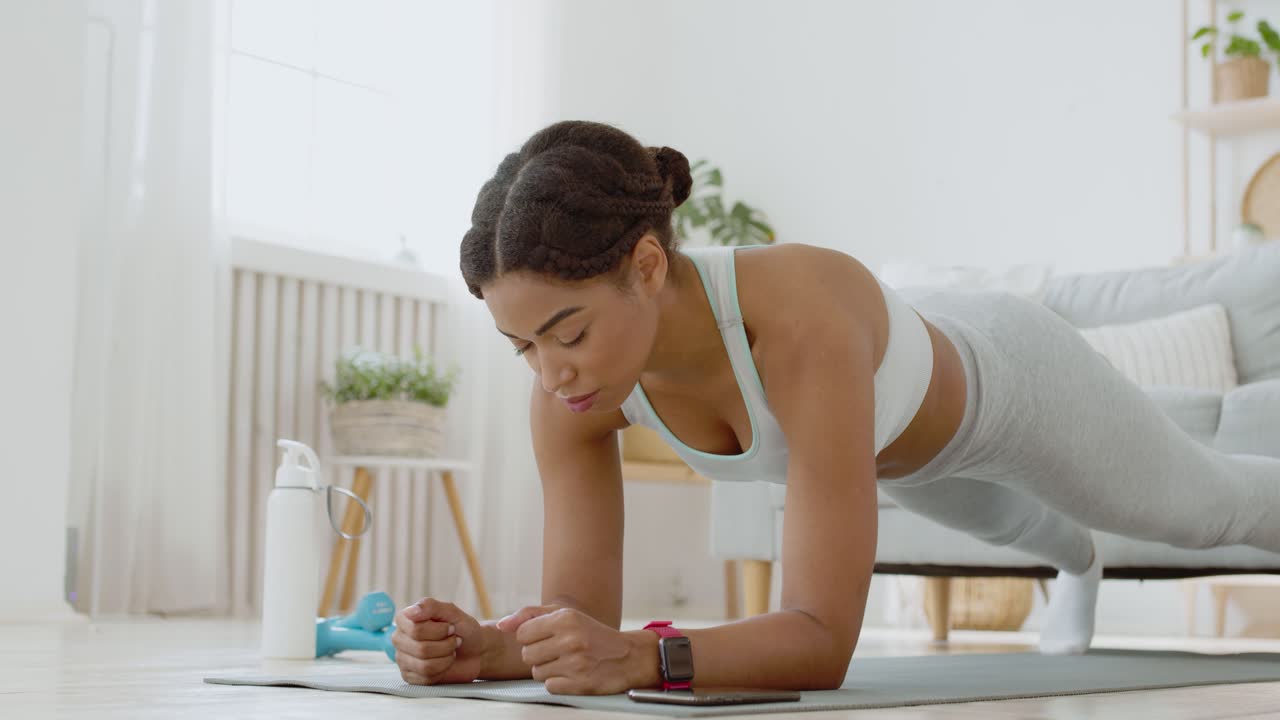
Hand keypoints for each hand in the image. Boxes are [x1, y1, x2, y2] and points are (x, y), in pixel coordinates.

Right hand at [392, 598, 483, 684]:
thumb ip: (431, 606)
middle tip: (453, 639)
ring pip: (424, 665)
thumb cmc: (462, 629)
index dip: (439, 630)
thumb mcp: (451, 612)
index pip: (416, 629)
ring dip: (446, 657)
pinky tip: (445, 662)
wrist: (475, 650)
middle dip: (446, 645)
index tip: (450, 627)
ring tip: (451, 650)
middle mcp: (399, 638)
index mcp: (405, 619)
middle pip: (421, 649)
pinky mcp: (410, 676)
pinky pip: (426, 677)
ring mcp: (403, 658)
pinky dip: (443, 669)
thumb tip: (411, 611)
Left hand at [498, 605, 643, 694]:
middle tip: (557, 652)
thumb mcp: (565, 616)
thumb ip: (529, 616)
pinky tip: (572, 674)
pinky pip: (549, 686)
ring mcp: (575, 663)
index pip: (522, 634)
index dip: (531, 639)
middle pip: (527, 655)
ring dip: (548, 670)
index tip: (546, 639)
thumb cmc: (592, 634)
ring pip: (536, 672)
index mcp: (565, 618)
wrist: (628, 656)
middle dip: (538, 656)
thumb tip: (501, 625)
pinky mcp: (580, 684)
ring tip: (566, 663)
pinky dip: (558, 683)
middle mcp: (570, 639)